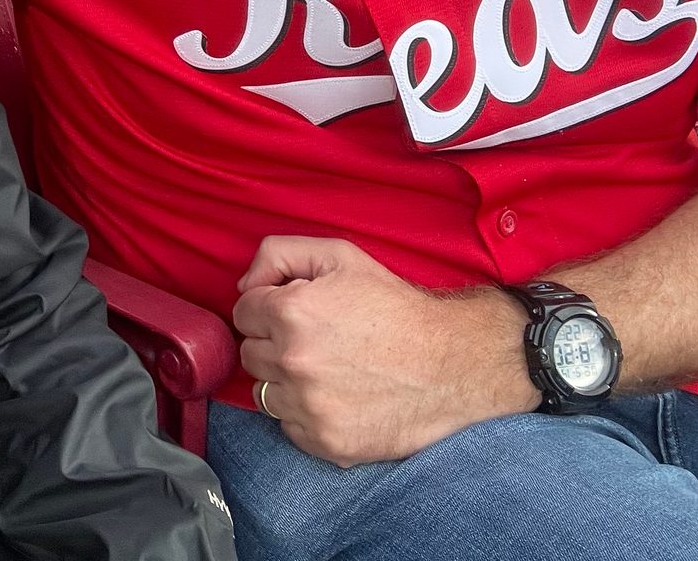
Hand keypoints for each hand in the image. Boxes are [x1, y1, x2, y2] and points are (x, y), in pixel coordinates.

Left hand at [233, 237, 537, 466]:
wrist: (454, 363)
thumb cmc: (395, 306)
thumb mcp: (339, 256)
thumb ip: (278, 255)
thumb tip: (244, 285)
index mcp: (290, 313)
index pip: (243, 313)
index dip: (270, 309)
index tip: (298, 315)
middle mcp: (293, 362)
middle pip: (250, 354)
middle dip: (275, 344)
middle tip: (317, 342)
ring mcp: (309, 407)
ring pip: (264, 393)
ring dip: (286, 383)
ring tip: (329, 371)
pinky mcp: (326, 443)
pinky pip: (289, 427)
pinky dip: (306, 415)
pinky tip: (339, 398)